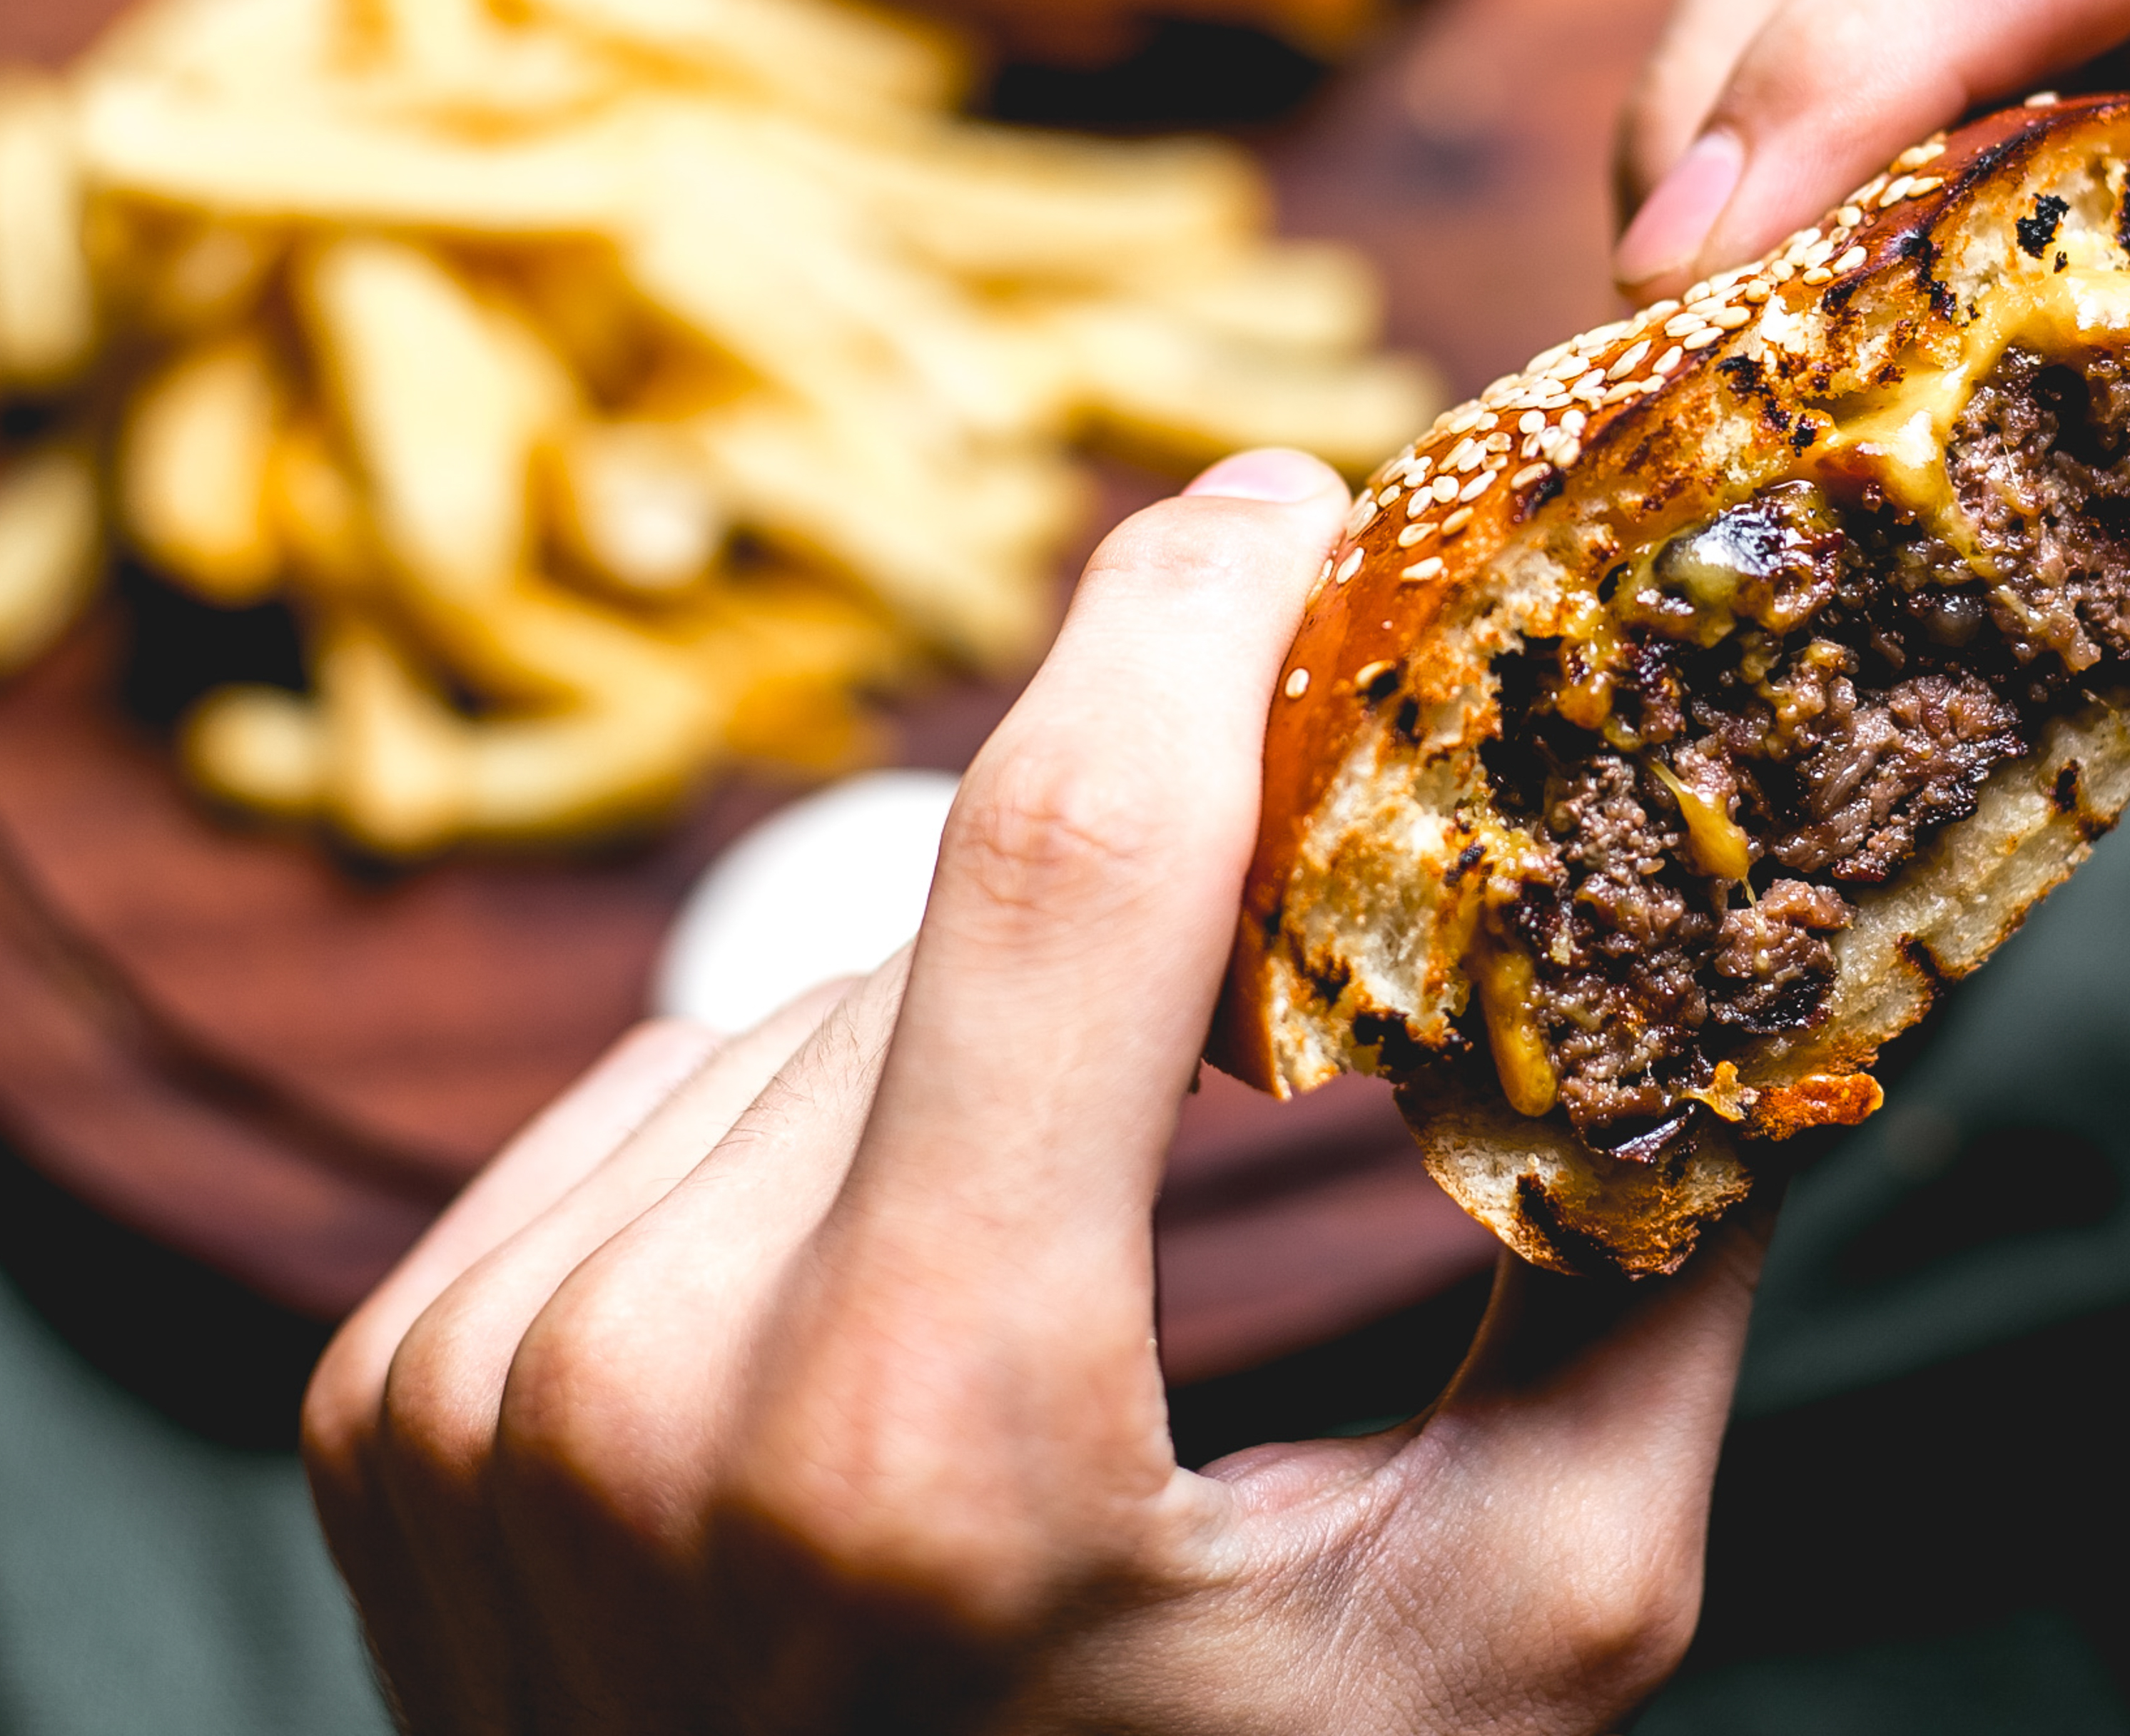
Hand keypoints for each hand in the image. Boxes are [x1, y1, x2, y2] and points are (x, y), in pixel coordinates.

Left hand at [302, 448, 1766, 1734]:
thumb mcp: (1503, 1639)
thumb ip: (1634, 1299)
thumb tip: (1749, 1005)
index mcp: (929, 1441)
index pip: (1059, 867)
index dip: (1184, 624)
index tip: (1280, 506)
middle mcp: (639, 1390)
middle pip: (948, 946)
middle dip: (1131, 896)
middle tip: (1271, 959)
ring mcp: (469, 1388)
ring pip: (791, 1019)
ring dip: (963, 1047)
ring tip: (1064, 1255)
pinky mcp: (380, 1394)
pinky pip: (651, 1113)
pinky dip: (798, 1140)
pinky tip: (879, 1296)